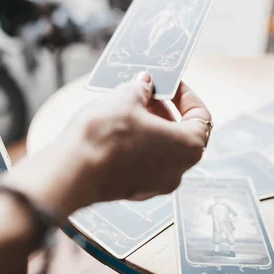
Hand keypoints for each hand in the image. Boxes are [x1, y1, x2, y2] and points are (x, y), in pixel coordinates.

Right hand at [6, 72, 210, 217]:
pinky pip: (143, 161)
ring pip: (161, 148)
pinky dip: (137, 143)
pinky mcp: (133, 189)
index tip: (170, 84)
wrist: (72, 171)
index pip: (201, 116)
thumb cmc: (105, 135)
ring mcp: (155, 184)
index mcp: (188, 147)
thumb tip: (145, 83)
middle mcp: (177, 171)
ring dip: (149, 125)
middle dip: (164, 109)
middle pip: (181, 133)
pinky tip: (117, 127)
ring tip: (127, 105)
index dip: (186, 95)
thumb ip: (142, 88)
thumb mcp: (126, 97)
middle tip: (146, 91)